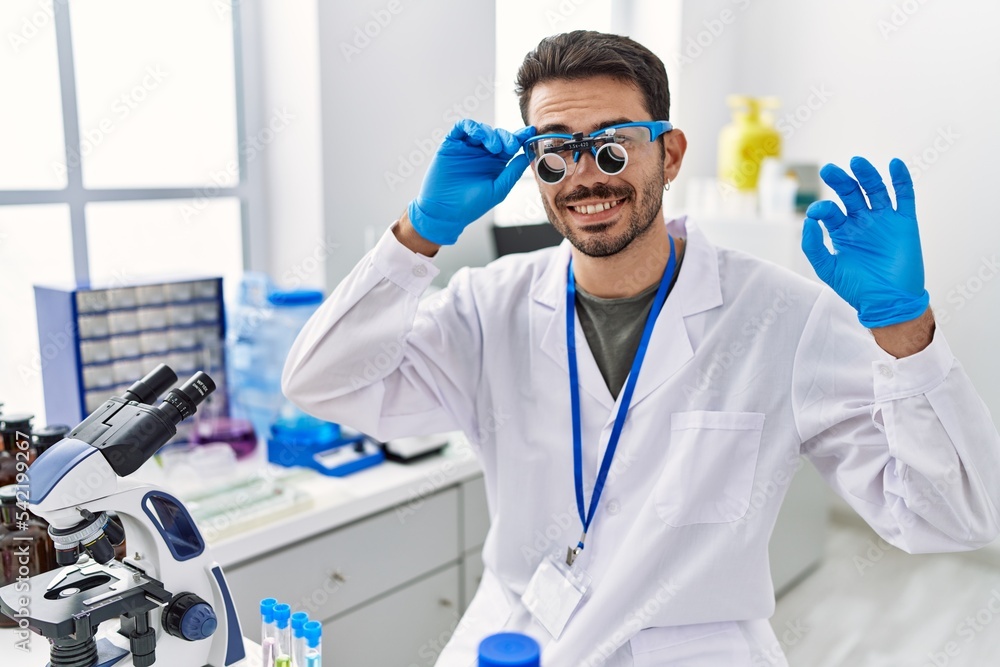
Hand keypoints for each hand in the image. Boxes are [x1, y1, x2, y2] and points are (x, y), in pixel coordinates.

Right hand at [408, 119, 535, 245]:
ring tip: (494, 148)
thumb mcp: (497, 190)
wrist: (444, 212)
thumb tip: (526, 156)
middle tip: (510, 147)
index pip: (510, 145)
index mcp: (495, 163)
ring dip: (490, 134)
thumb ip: (512, 172)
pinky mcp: (451, 144)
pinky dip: (471, 127)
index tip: (530, 132)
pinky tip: (477, 135)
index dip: (521, 136)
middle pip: (498, 135)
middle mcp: (482, 153)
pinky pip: (461, 127)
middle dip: (506, 137)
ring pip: (481, 129)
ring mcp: (467, 148)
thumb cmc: (471, 206)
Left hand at [801, 156, 929, 327]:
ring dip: (867, 174)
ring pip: (875, 189)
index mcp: (842, 230)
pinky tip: (894, 164)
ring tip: (857, 162)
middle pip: (850, 192)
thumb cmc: (857, 287)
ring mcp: (883, 219)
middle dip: (840, 180)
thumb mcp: (828, 269)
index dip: (822, 209)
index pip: (830, 211)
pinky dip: (901, 179)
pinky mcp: (905, 221)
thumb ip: (813, 246)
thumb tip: (808, 221)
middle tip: (829, 171)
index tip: (817, 212)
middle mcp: (862, 220)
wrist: (888, 301)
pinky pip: (904, 195)